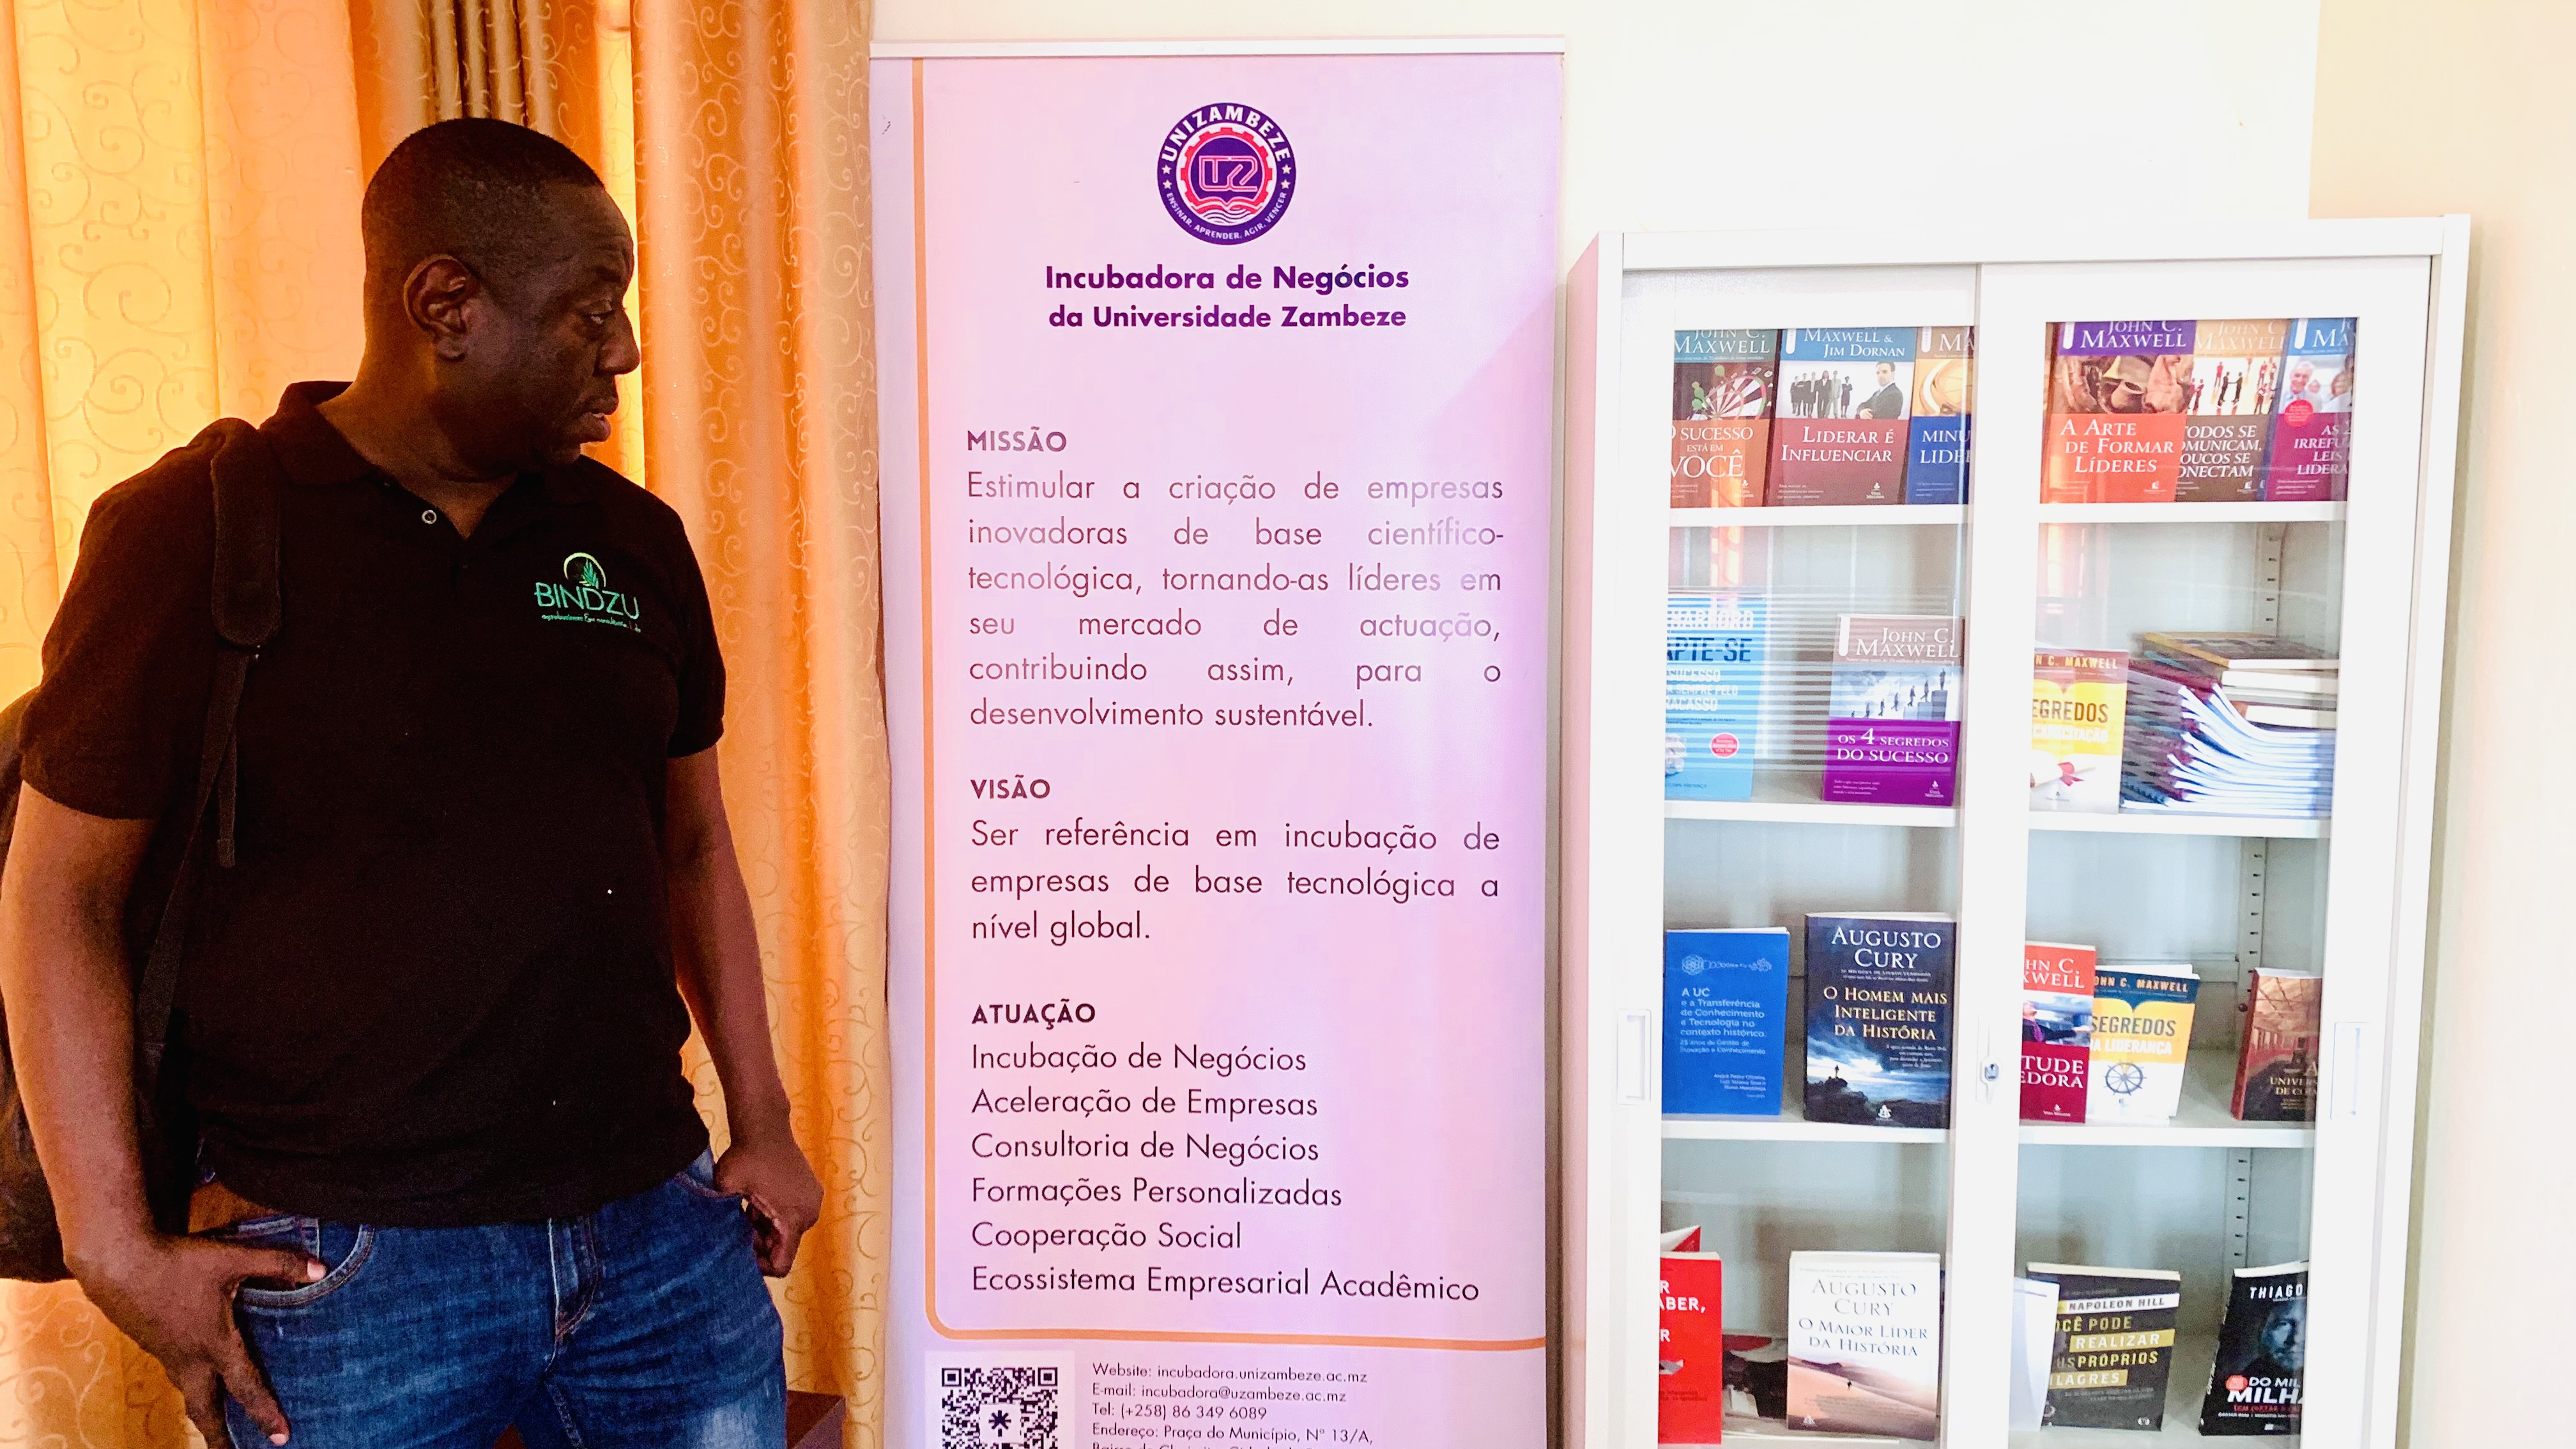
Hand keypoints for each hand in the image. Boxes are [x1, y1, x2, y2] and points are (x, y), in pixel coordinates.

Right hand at [72, 1233, 322, 1446]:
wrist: (116, 1263)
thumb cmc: (177, 1264)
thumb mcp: (233, 1259)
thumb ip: (278, 1264)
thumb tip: (319, 1268)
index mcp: (213, 1345)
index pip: (246, 1387)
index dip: (264, 1413)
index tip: (281, 1437)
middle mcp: (188, 1358)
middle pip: (204, 1409)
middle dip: (218, 1436)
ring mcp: (165, 1353)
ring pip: (186, 1391)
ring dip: (202, 1410)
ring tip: (214, 1421)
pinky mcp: (149, 1342)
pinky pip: (173, 1372)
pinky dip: (187, 1383)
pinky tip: (191, 1372)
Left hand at [714, 1131, 820, 1275]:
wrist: (764, 1125)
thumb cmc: (745, 1157)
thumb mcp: (726, 1191)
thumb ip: (721, 1221)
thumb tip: (712, 1244)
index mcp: (794, 1219)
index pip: (781, 1265)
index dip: (759, 1266)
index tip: (739, 1252)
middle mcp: (810, 1213)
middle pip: (783, 1247)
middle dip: (759, 1244)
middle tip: (737, 1227)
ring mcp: (812, 1201)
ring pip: (785, 1231)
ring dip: (764, 1229)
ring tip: (745, 1211)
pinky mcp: (810, 1190)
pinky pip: (790, 1215)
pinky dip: (772, 1216)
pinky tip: (755, 1201)